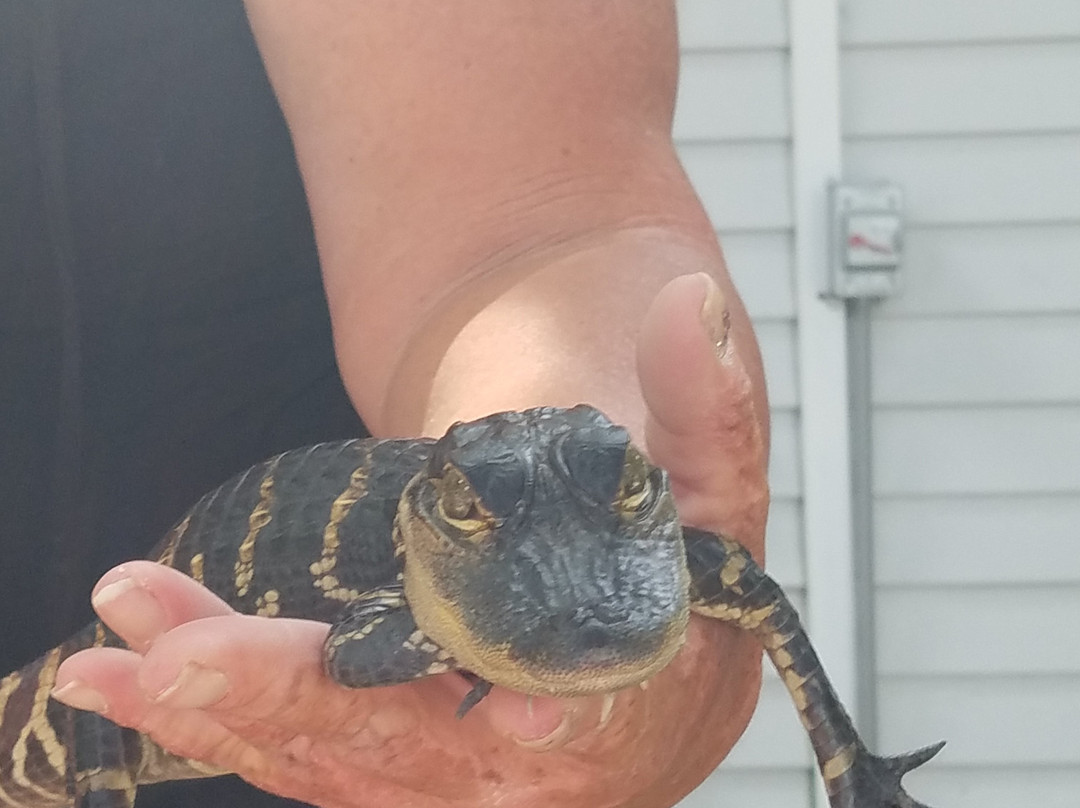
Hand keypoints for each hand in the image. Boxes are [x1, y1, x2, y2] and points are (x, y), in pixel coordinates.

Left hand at [53, 273, 768, 807]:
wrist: (619, 574)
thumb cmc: (663, 514)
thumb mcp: (705, 458)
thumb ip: (706, 400)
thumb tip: (690, 307)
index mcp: (654, 692)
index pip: (599, 716)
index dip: (548, 716)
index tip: (507, 705)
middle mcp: (559, 761)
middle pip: (425, 751)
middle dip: (304, 702)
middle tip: (188, 654)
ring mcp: (468, 772)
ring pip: (343, 763)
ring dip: (229, 711)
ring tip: (123, 654)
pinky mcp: (402, 758)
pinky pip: (314, 757)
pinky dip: (229, 723)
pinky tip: (145, 681)